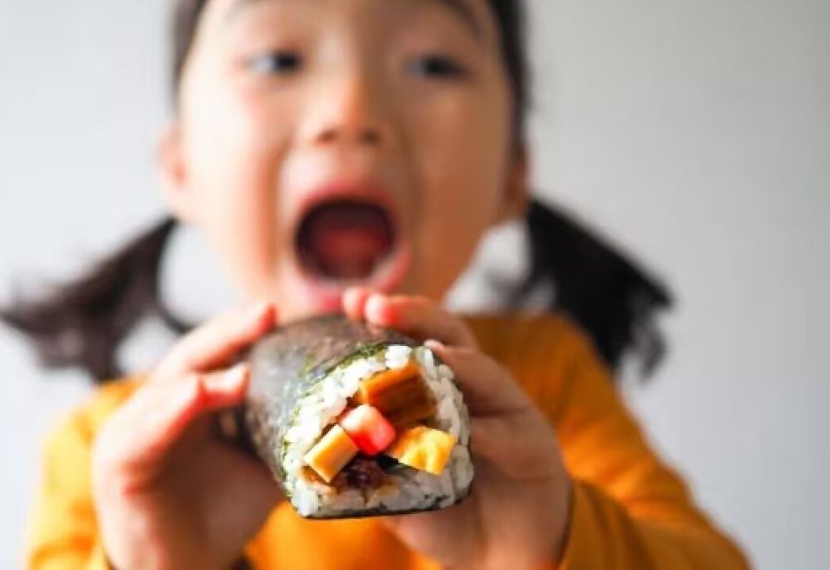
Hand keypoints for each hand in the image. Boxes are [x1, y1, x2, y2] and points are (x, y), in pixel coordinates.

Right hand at [90, 303, 281, 569]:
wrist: (181, 568)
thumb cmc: (218, 514)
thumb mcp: (263, 468)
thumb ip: (289, 436)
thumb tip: (349, 414)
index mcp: (192, 400)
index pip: (221, 354)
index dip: (248, 332)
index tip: (285, 313)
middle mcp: (160, 405)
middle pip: (195, 357)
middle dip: (231, 334)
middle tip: (267, 313)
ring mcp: (133, 428)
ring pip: (169, 389)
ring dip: (206, 376)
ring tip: (243, 368)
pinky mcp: (117, 460)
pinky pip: (144, 431)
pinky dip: (169, 411)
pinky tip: (194, 394)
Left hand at [344, 289, 571, 569]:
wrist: (502, 553)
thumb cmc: (448, 511)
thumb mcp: (396, 484)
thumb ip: (365, 463)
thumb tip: (313, 450)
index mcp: (439, 389)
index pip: (411, 341)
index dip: (385, 318)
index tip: (351, 302)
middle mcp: (473, 389)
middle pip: (446, 333)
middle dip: (412, 314)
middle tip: (374, 306)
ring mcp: (506, 411)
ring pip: (483, 372)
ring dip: (454, 361)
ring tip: (425, 352)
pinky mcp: (533, 444)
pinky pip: (506, 432)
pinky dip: (483, 431)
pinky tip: (462, 432)